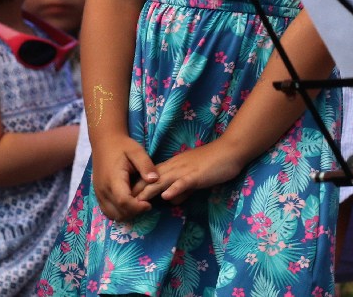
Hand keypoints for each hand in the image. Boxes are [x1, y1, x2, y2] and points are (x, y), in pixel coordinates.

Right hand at [90, 134, 157, 221]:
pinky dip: (119, 212)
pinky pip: (108, 211)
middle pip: (119, 211)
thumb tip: (155, 180)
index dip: (138, 207)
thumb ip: (146, 165)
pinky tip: (128, 204)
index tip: (149, 204)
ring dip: (127, 214)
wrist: (104, 142)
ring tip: (137, 203)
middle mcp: (103, 188)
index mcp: (113, 178)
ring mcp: (99, 193)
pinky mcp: (98, 194)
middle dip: (135, 212)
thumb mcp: (137, 151)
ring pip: (113, 214)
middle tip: (146, 203)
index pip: (124, 201)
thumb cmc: (122, 146)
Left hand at [130, 139, 244, 203]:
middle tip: (123, 202)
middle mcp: (174, 167)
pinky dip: (174, 190)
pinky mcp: (196, 175)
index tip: (125, 196)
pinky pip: (183, 183)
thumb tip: (171, 200)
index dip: (138, 187)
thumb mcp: (193, 179)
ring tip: (137, 201)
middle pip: (151, 179)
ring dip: (149, 191)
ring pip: (163, 181)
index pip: (150, 177)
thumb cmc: (212, 164)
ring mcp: (185, 171)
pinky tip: (166, 197)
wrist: (229, 151)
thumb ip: (181, 189)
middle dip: (137, 191)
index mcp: (173, 167)